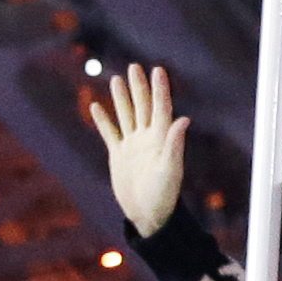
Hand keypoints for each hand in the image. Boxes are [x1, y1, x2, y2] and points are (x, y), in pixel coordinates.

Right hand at [87, 63, 189, 237]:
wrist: (148, 214)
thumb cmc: (163, 194)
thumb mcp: (170, 169)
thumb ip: (175, 144)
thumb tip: (184, 119)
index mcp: (162, 138)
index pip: (161, 108)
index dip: (160, 89)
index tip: (158, 69)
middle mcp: (148, 138)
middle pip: (143, 106)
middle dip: (139, 87)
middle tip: (135, 66)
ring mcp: (133, 145)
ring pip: (126, 115)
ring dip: (122, 98)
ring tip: (118, 79)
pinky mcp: (119, 155)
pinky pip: (110, 133)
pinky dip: (103, 121)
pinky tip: (96, 106)